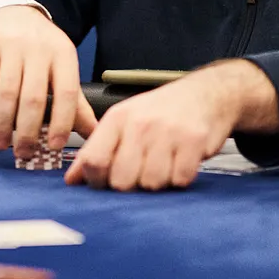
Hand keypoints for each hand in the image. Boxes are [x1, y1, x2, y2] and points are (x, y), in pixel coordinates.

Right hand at [0, 1, 97, 158]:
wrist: (11, 14)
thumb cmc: (41, 50)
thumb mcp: (63, 68)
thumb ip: (76, 104)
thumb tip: (94, 134)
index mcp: (64, 55)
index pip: (67, 93)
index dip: (62, 122)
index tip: (54, 146)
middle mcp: (40, 48)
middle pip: (34, 98)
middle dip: (28, 132)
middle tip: (23, 153)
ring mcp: (12, 46)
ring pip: (7, 93)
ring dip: (3, 124)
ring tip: (0, 143)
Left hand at [64, 62, 253, 191]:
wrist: (206, 93)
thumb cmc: (161, 112)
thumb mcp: (124, 122)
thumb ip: (97, 150)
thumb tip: (72, 180)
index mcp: (118, 118)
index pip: (93, 160)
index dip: (96, 181)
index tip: (106, 181)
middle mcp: (140, 123)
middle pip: (121, 180)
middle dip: (131, 185)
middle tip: (141, 172)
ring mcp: (168, 131)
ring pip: (151, 183)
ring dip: (158, 182)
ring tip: (164, 163)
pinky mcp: (194, 141)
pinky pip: (180, 180)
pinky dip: (181, 177)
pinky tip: (181, 161)